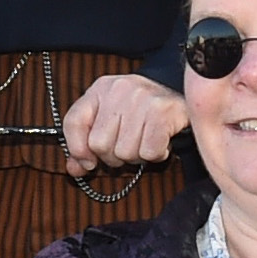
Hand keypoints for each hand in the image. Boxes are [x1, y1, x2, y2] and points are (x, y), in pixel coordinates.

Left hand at [59, 73, 186, 175]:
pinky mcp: (163, 111)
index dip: (77, 149)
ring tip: (144, 142)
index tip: (89, 161)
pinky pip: (148, 152)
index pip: (74, 122)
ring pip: (124, 152)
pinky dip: (155, 155)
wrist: (182, 94)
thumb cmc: (141, 111)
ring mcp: (141, 98)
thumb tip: (74, 169)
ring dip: (136, 157)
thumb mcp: (109, 120)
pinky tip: (159, 142)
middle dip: (113, 156)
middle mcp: (119, 89)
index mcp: (101, 89)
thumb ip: (86, 144)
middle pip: (99, 144)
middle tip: (127, 147)